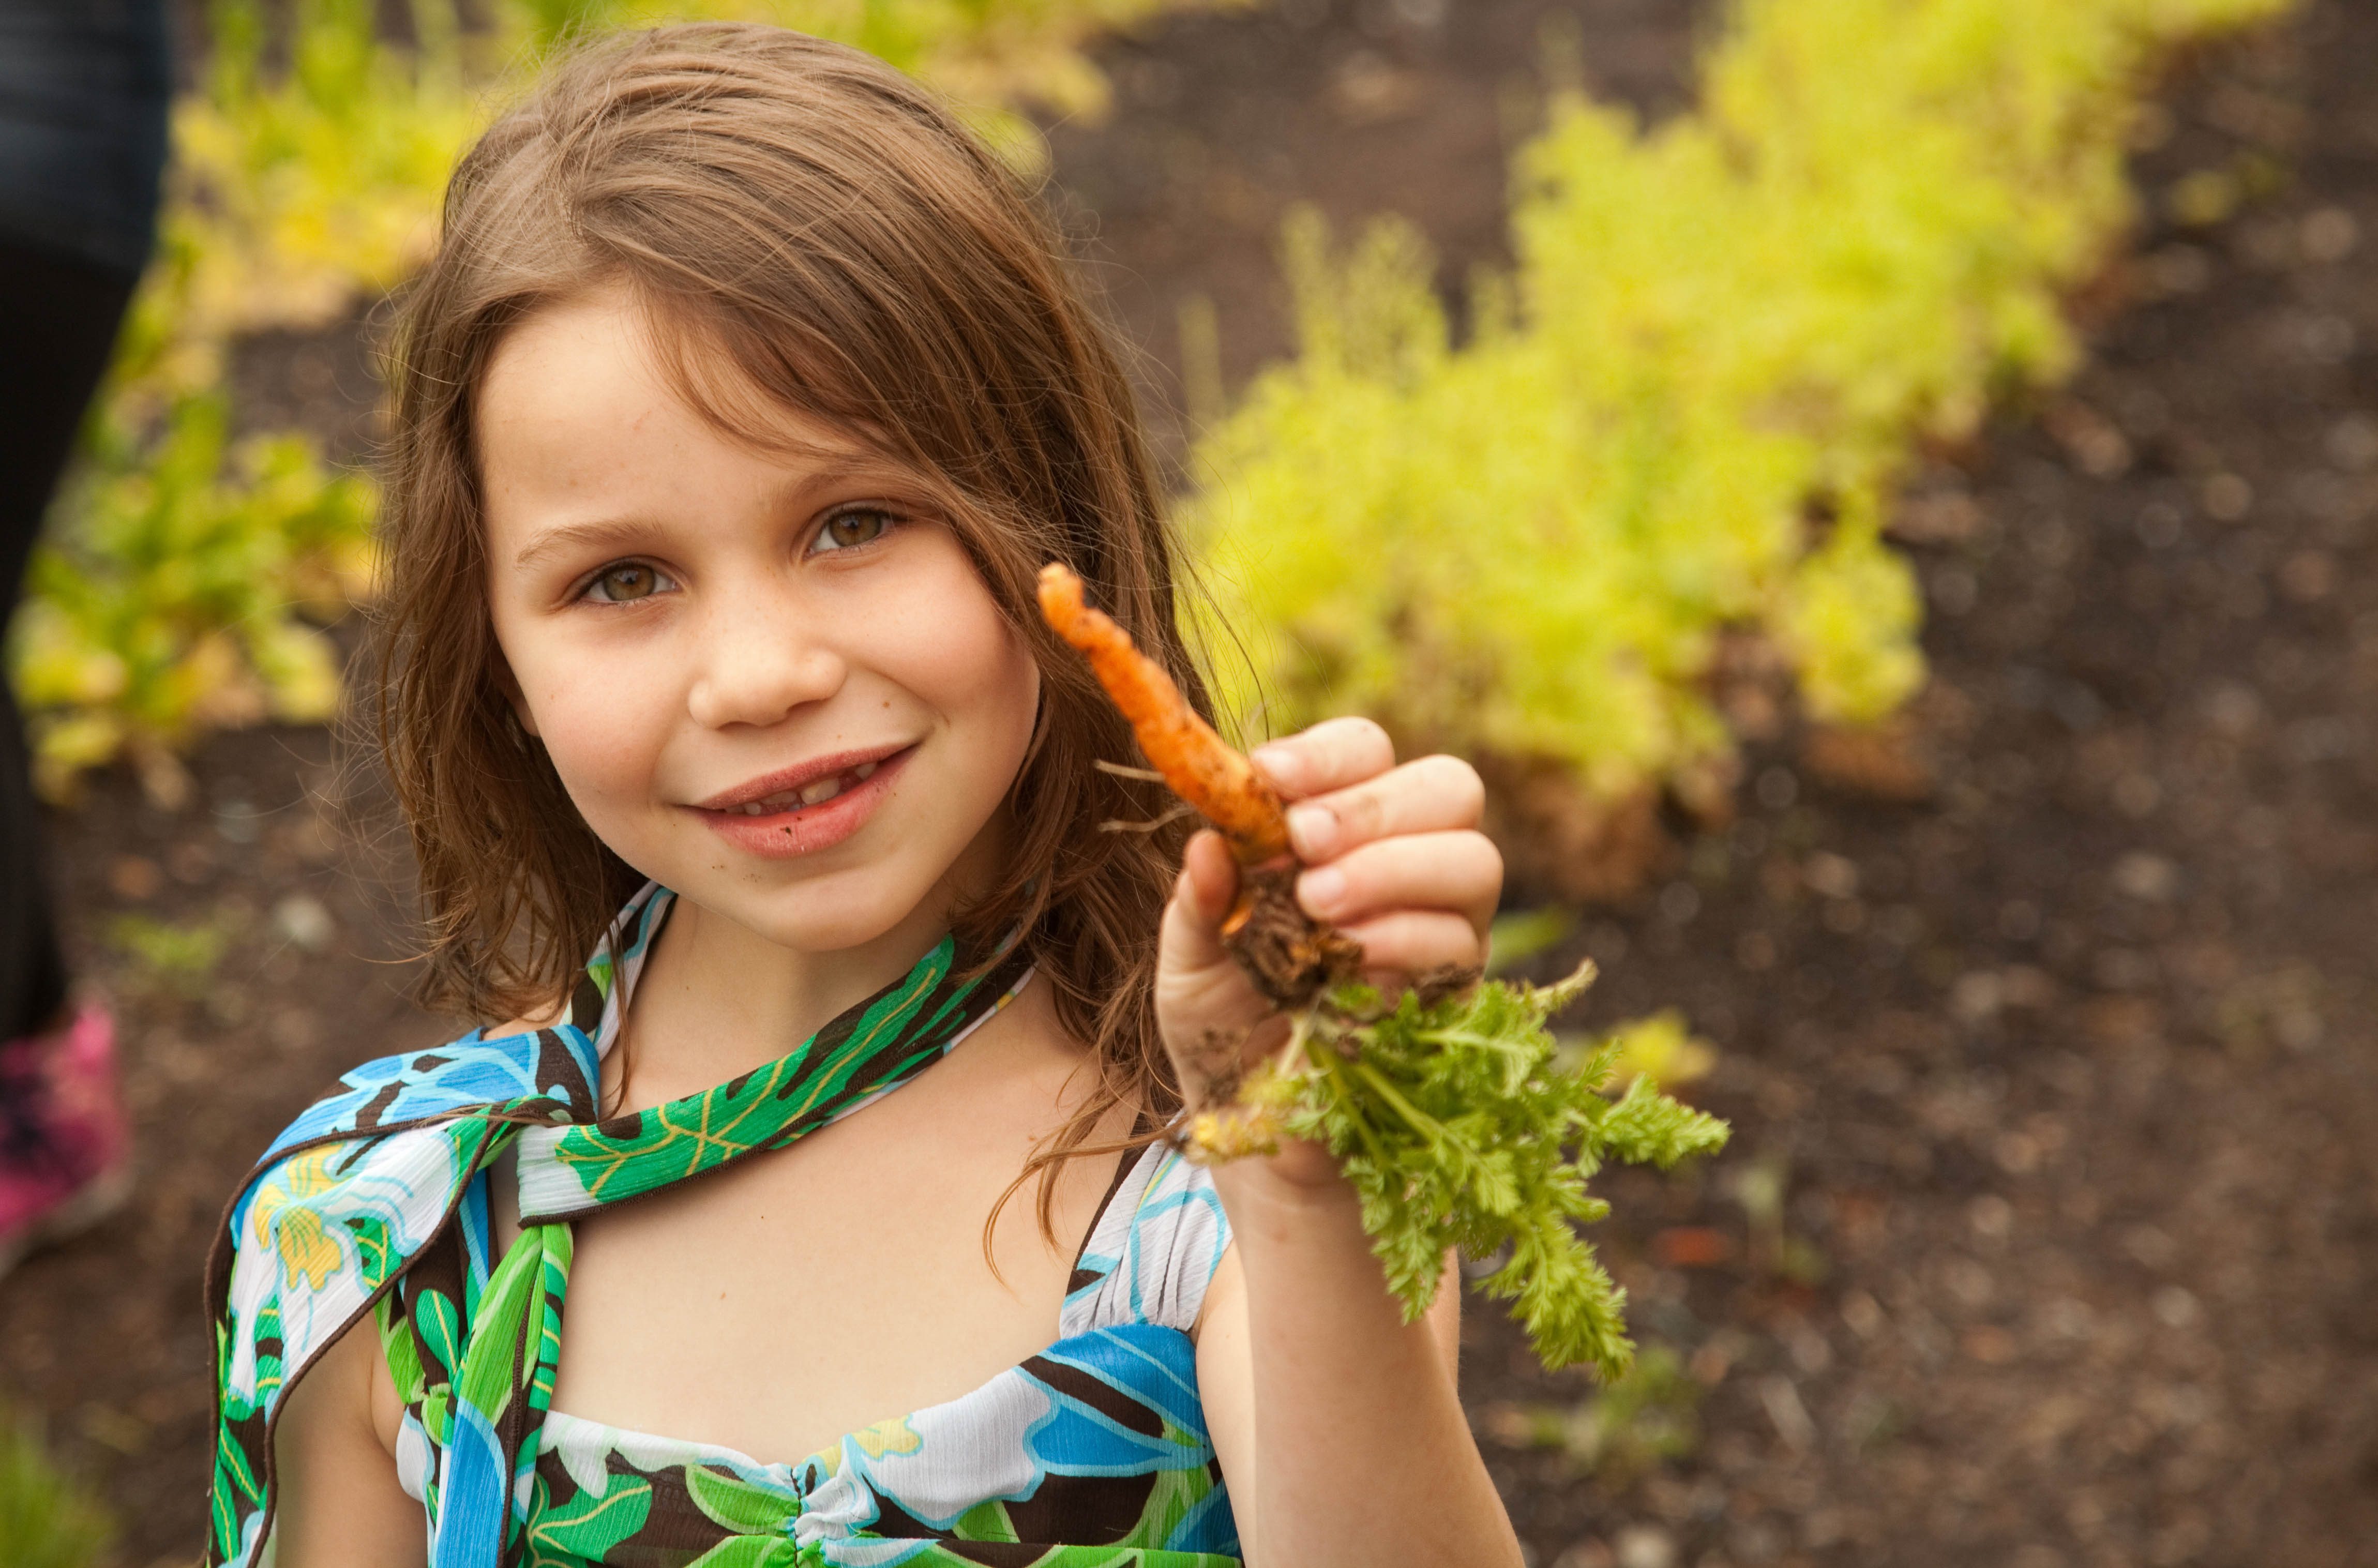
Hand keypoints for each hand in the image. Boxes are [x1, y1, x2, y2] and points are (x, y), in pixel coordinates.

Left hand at [1154, 717, 1502, 1182]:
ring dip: (1395, 866)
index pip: (1367, 752)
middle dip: (1373, 804)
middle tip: (1304, 841)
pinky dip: (1405, 937)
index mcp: (1338, 833)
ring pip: (1474, 860)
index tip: (1267, 779)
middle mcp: (1405, 865)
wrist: (1256, 1129)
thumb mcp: (1187, 965)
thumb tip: (1207, 843)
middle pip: (1449, 787)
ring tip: (1318, 902)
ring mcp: (1443, 927)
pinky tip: (1348, 956)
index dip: (1328, 755)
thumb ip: (1197, 904)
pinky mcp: (1458, 993)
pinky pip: (1462, 943)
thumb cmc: (1222, 1029)